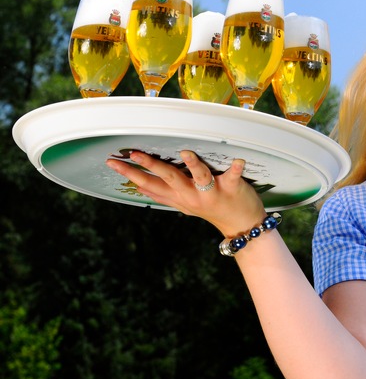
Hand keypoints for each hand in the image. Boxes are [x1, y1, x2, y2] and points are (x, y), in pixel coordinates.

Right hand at [106, 150, 265, 236]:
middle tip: (134, 154)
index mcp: (179, 197)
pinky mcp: (232, 189)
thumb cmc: (213, 209)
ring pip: (199, 177)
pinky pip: (233, 177)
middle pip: (168, 179)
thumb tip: (141, 186)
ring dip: (193, 165)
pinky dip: (236, 168)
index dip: (131, 174)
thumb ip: (165, 194)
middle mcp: (192, 196)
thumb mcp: (183, 204)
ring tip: (185, 153)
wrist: (241, 225)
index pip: (150, 186)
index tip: (112, 162)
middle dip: (151, 166)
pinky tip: (238, 160)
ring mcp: (212, 193)